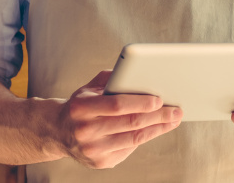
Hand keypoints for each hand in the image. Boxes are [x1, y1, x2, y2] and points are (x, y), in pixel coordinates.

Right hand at [58, 70, 181, 168]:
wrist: (57, 133)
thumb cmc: (80, 106)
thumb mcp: (88, 88)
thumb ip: (111, 78)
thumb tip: (138, 72)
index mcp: (81, 108)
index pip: (116, 105)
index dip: (140, 102)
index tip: (159, 99)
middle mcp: (85, 130)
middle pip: (130, 123)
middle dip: (158, 116)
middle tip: (176, 110)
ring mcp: (93, 150)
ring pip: (133, 138)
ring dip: (158, 128)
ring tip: (172, 120)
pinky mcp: (100, 162)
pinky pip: (129, 149)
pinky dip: (145, 137)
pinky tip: (156, 129)